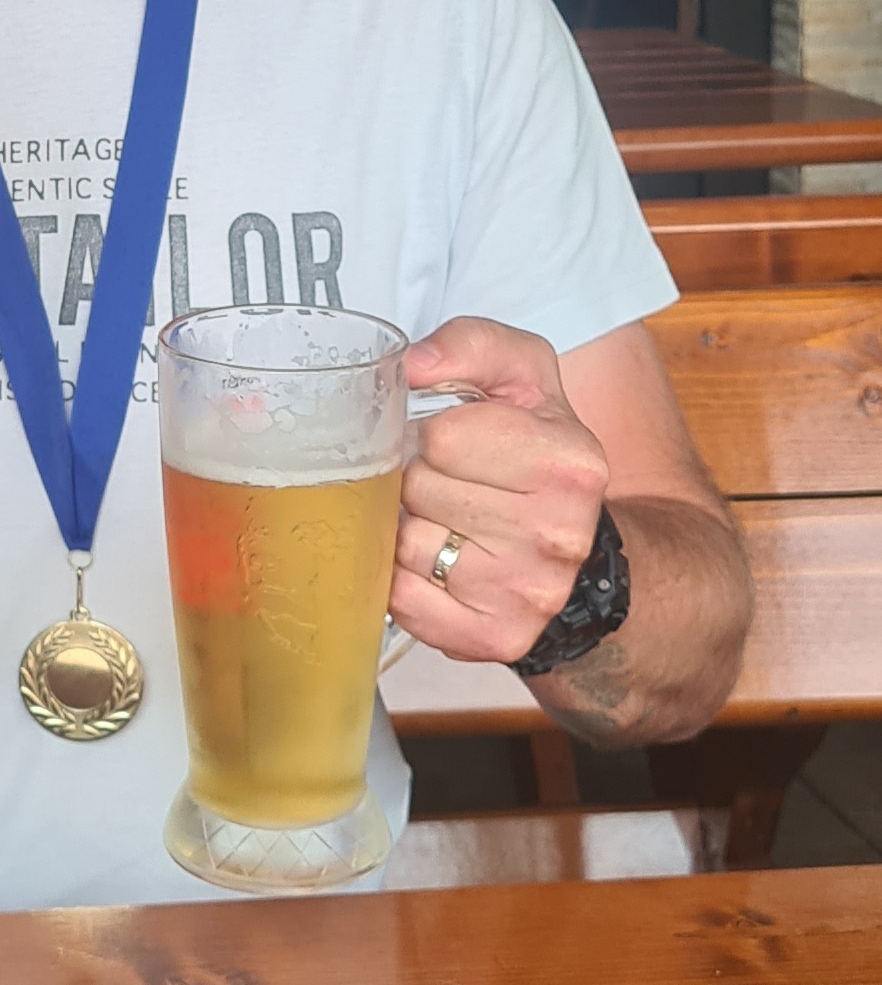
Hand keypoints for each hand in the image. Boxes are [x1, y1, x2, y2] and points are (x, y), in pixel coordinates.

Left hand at [391, 316, 608, 667]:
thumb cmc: (537, 453)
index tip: (457, 444)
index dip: (435, 435)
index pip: (443, 438)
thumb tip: (413, 366)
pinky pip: (404, 603)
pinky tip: (438, 564)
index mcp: (570, 462)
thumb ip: (470, 345)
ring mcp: (529, 593)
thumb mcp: (522, 377)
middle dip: (418, 481)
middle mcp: (558, 534)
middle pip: (418, 491)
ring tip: (446, 523)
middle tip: (449, 485)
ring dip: (410, 528)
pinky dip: (405, 581)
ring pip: (406, 546)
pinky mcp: (497, 640)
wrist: (581, 552)